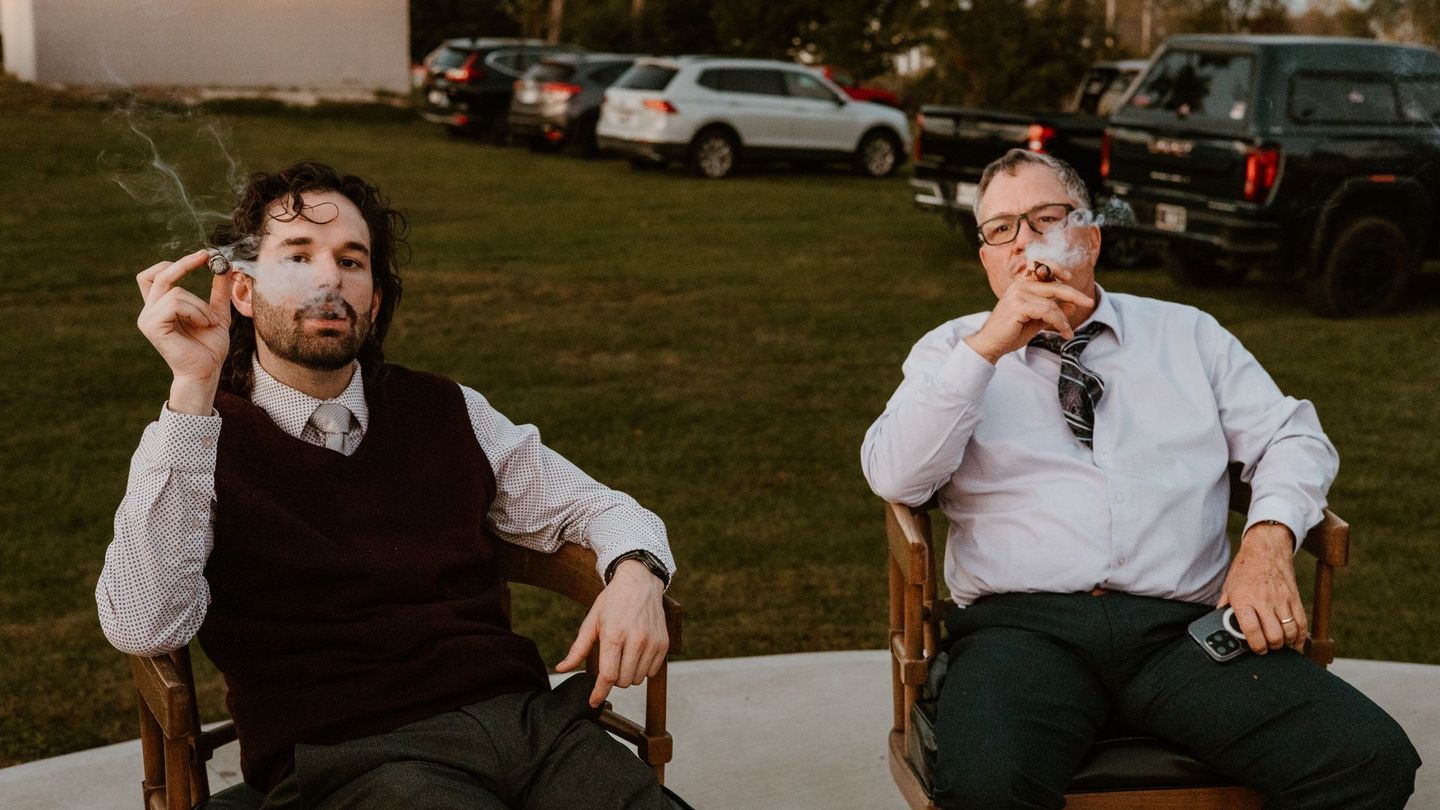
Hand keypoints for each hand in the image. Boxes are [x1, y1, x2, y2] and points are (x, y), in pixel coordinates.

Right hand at [135, 250, 233, 414]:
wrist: (207, 372)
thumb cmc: (209, 348)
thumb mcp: (218, 313)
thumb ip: (219, 291)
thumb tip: (225, 266)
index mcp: (160, 307)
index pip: (155, 275)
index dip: (176, 263)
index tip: (204, 255)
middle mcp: (149, 311)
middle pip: (158, 274)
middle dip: (185, 263)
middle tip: (207, 257)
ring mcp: (148, 318)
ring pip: (175, 291)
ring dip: (200, 304)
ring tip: (209, 322)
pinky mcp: (152, 326)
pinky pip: (175, 303)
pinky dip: (195, 311)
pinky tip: (203, 325)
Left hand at [555, 559, 667, 707]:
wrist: (640, 583)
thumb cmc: (612, 602)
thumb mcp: (591, 622)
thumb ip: (578, 649)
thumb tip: (561, 669)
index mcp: (614, 635)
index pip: (608, 675)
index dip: (599, 692)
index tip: (593, 701)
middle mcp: (635, 640)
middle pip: (623, 681)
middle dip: (613, 679)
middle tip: (610, 662)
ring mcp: (652, 643)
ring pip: (638, 679)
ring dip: (628, 675)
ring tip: (623, 657)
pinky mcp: (663, 644)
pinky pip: (652, 672)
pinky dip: (642, 669)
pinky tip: (637, 654)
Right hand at [964, 278, 1094, 363]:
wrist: (991, 345)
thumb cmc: (1010, 333)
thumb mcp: (1036, 320)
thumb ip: (1052, 311)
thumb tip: (1071, 306)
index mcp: (1021, 285)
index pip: (1041, 268)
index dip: (1056, 268)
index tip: (1069, 277)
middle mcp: (1019, 286)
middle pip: (1053, 285)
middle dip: (1074, 294)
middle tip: (1089, 302)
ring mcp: (1017, 295)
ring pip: (1052, 303)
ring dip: (1064, 319)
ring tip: (1068, 332)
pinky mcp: (1018, 306)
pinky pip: (1047, 311)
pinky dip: (1059, 322)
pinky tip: (1063, 332)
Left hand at [1218, 523, 1306, 653]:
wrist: (1266, 548)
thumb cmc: (1245, 569)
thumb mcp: (1228, 586)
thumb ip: (1225, 607)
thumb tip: (1219, 624)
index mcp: (1244, 599)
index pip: (1252, 630)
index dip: (1256, 646)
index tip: (1256, 650)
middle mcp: (1264, 601)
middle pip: (1274, 635)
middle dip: (1271, 647)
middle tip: (1268, 648)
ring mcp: (1282, 600)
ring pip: (1290, 632)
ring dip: (1286, 643)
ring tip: (1279, 644)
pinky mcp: (1295, 598)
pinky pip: (1302, 623)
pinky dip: (1300, 637)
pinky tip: (1296, 642)